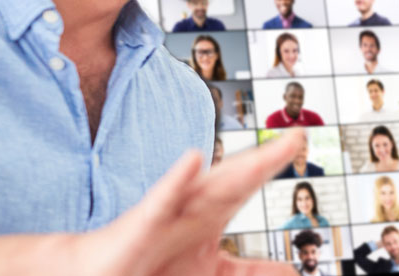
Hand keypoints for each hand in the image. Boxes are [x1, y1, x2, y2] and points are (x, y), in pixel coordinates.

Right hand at [67, 129, 305, 275]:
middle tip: (298, 136)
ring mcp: (166, 215)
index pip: (246, 184)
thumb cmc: (153, 268)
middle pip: (234, 178)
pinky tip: (193, 159)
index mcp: (208, 216)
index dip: (272, 162)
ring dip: (234, 169)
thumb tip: (290, 272)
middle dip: (265, 159)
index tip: (299, 137)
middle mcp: (191, 209)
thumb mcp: (212, 273)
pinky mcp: (141, 227)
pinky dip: (176, 181)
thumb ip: (250, 271)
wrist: (99, 273)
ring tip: (266, 154)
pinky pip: (160, 202)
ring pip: (204, 187)